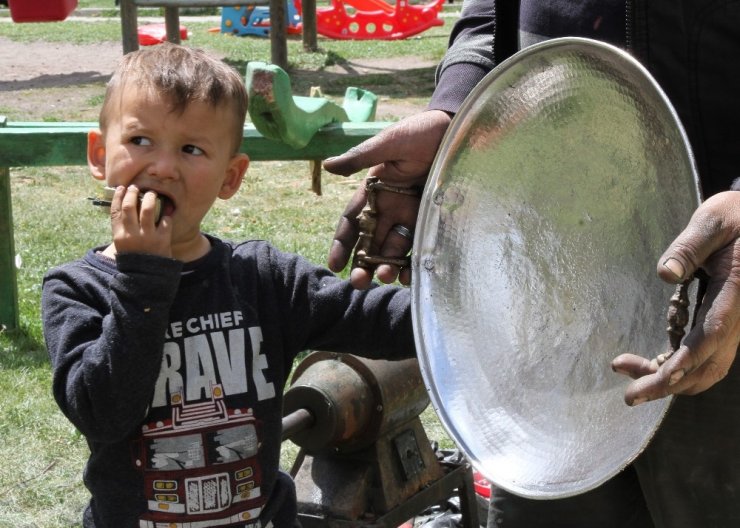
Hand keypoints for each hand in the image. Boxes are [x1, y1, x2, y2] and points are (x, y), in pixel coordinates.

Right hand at [110, 185, 172, 257]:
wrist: (146, 276)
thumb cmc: (134, 257)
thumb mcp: (122, 244)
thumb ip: (122, 228)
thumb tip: (125, 206)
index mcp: (119, 235)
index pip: (115, 211)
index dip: (118, 197)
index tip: (122, 188)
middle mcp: (131, 234)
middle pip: (130, 207)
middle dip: (133, 193)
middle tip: (136, 188)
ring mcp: (147, 237)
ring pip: (147, 209)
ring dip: (150, 198)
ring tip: (152, 194)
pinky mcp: (162, 240)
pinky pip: (164, 221)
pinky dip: (165, 216)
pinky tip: (165, 214)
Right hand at [323, 109, 451, 288]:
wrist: (460, 130)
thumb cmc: (421, 132)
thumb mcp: (388, 143)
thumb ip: (360, 158)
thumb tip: (327, 166)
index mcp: (374, 192)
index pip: (352, 223)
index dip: (342, 244)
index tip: (335, 265)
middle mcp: (391, 208)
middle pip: (371, 243)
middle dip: (363, 264)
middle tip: (359, 282)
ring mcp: (412, 217)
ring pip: (393, 250)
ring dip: (387, 267)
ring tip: (387, 277)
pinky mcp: (433, 222)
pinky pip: (420, 249)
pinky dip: (414, 264)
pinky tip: (411, 276)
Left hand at [612, 190, 739, 403]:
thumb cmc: (735, 216)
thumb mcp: (713, 220)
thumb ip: (690, 246)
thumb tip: (665, 273)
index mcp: (737, 292)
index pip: (713, 334)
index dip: (688, 359)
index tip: (662, 376)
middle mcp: (738, 317)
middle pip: (707, 364)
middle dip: (669, 384)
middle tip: (629, 395)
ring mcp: (731, 325)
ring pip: (705, 367)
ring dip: (669, 379)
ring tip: (627, 372)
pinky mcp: (721, 325)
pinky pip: (701, 356)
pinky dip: (674, 366)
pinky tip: (646, 363)